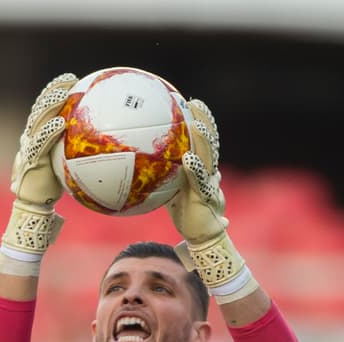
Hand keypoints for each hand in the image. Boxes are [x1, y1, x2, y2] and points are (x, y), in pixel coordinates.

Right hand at [10, 72, 75, 209]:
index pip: (45, 106)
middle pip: (40, 107)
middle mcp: (31, 136)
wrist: (35, 203)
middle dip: (52, 91)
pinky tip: (61, 123)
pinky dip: (49, 131)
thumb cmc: (54, 184)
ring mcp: (28, 147)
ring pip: (37, 120)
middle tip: (68, 80)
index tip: (71, 79)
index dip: (55, 90)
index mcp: (38, 133)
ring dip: (49, 106)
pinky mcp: (29, 160)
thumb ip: (78, 150)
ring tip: (62, 95)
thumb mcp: (67, 163)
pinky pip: (40, 142)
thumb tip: (110, 142)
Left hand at [167, 96, 227, 244]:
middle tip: (195, 103)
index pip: (203, 139)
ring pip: (210, 157)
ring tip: (196, 125)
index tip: (190, 102)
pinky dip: (196, 169)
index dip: (200, 120)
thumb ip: (160, 174)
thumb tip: (133, 162)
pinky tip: (189, 159)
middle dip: (205, 121)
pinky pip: (202, 181)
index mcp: (202, 168)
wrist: (201, 236)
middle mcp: (210, 172)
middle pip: (210, 142)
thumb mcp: (170, 189)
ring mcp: (211, 184)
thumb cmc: (184, 212)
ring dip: (204, 140)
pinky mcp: (207, 198)